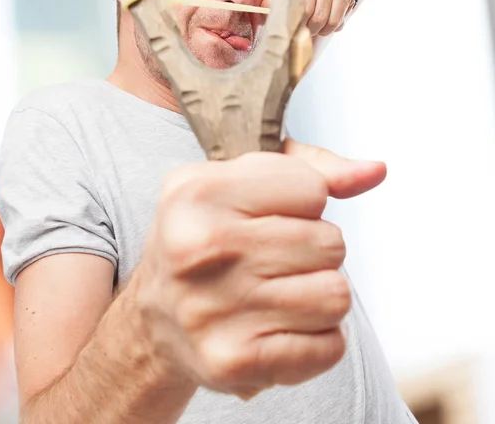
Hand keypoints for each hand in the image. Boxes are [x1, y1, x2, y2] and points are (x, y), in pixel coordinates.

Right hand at [133, 139, 385, 398]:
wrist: (155, 318)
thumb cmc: (202, 241)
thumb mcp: (235, 182)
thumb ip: (308, 167)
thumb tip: (374, 171)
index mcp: (198, 193)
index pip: (313, 188)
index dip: (303, 202)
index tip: (268, 215)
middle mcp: (200, 248)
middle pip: (330, 242)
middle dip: (313, 249)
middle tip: (271, 259)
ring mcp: (215, 308)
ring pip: (337, 295)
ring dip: (317, 295)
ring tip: (276, 292)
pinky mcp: (234, 361)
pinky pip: (330, 346)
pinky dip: (315, 338)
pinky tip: (277, 325)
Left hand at [260, 0, 355, 36]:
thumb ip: (272, 0)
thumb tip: (264, 12)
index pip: (293, 4)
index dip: (292, 22)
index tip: (290, 30)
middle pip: (310, 13)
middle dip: (306, 29)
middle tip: (302, 33)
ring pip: (324, 17)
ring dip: (318, 30)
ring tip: (314, 30)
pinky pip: (338, 16)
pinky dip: (332, 27)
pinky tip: (327, 26)